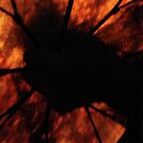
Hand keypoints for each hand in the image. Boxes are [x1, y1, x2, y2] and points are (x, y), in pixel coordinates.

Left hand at [23, 30, 142, 114]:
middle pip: (28, 74)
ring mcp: (55, 98)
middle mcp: (50, 85)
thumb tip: (38, 39)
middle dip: (35, 65)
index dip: (35, 49)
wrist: (114, 82)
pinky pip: (48, 94)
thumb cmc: (96, 55)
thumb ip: (53, 36)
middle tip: (49, 58)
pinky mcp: (60, 107)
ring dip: (43, 75)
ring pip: (37, 84)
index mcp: (53, 66)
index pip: (29, 56)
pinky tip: (69, 80)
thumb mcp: (76, 38)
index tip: (44, 47)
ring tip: (62, 68)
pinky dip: (53, 87)